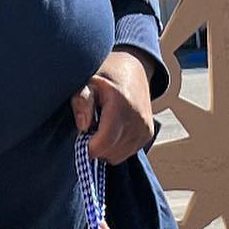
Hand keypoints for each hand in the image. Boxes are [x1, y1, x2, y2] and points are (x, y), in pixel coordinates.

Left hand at [71, 49, 154, 163]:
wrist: (133, 71)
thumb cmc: (106, 77)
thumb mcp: (88, 82)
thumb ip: (81, 101)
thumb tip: (83, 126)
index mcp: (121, 104)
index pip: (105, 141)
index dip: (90, 148)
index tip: (80, 142)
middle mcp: (137, 118)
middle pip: (111, 152)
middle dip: (96, 148)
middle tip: (89, 132)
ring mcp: (145, 128)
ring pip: (118, 156)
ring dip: (106, 149)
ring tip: (101, 130)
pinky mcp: (148, 135)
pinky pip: (127, 153)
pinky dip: (116, 148)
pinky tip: (112, 132)